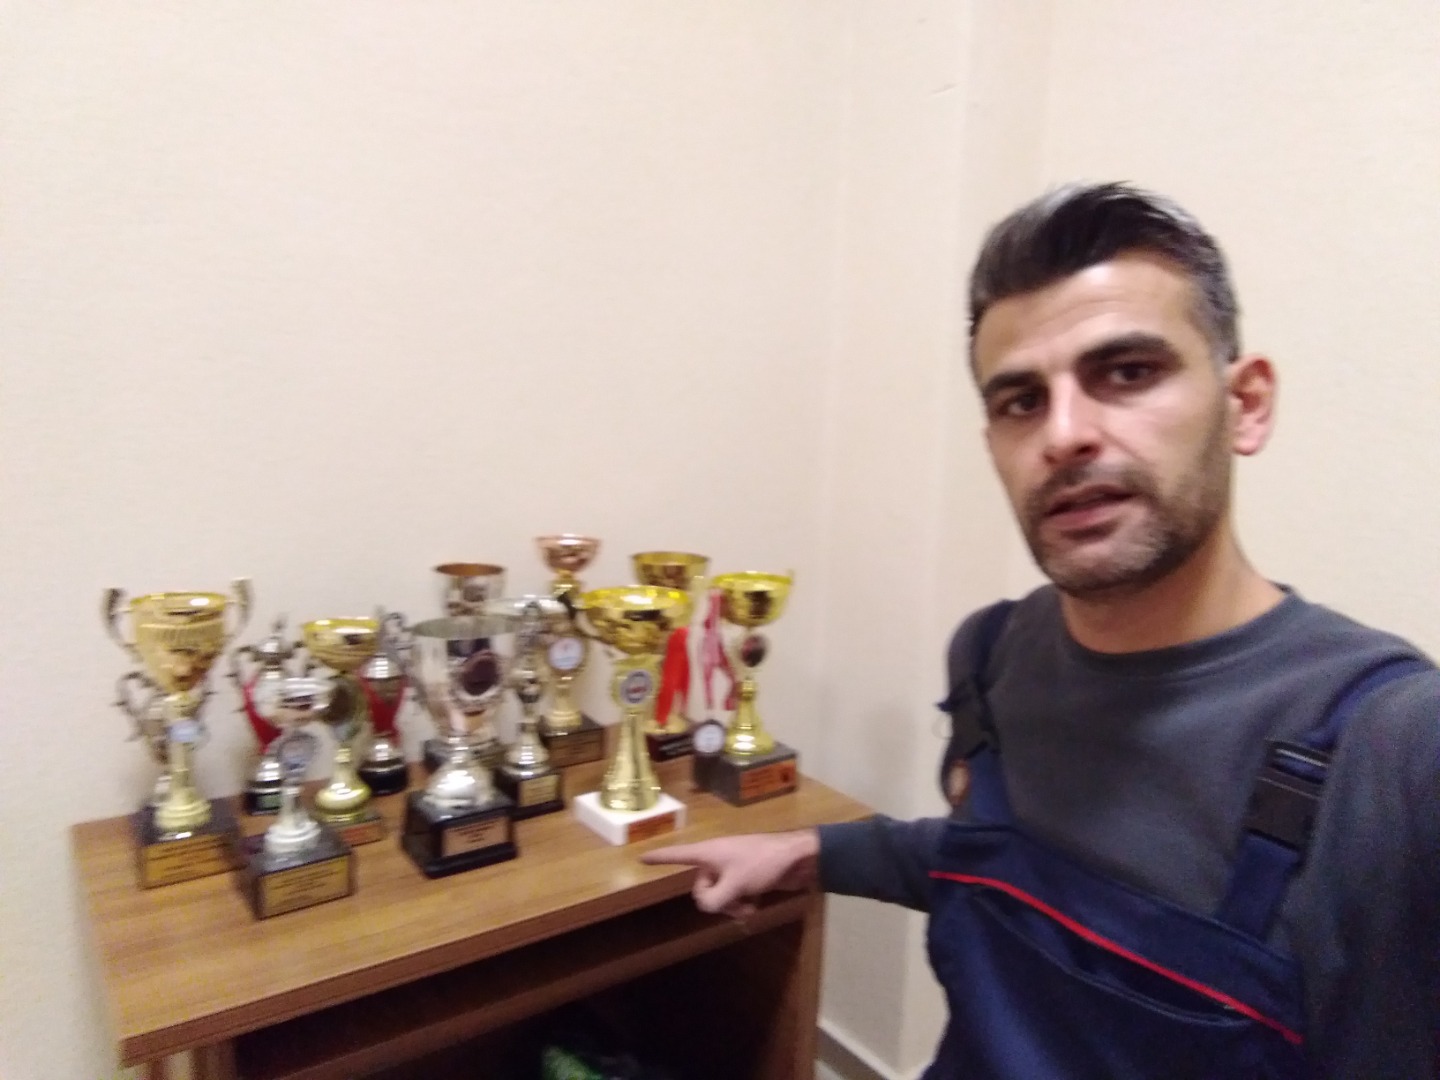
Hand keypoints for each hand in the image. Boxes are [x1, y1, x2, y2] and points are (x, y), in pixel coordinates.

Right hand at [640, 830, 819, 918]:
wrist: (796, 859)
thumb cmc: (762, 863)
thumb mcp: (735, 883)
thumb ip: (714, 899)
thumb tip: (706, 906)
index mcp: (708, 853)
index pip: (677, 855)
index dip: (658, 858)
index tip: (640, 858)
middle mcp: (716, 859)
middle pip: (700, 887)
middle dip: (715, 900)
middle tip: (734, 899)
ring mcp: (731, 869)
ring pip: (718, 896)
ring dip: (731, 905)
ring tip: (748, 905)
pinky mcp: (746, 878)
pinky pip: (733, 896)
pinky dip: (741, 903)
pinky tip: (755, 905)